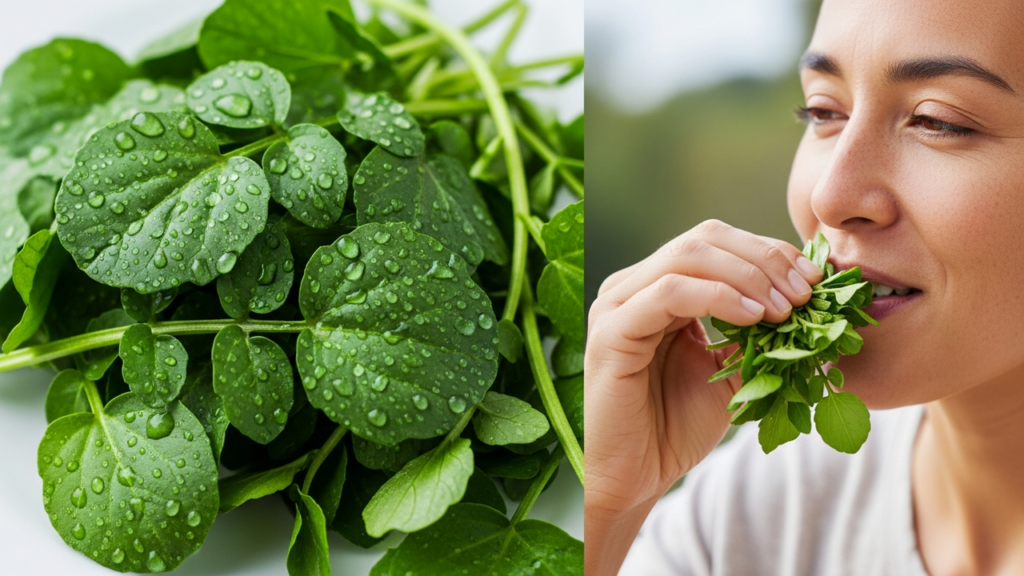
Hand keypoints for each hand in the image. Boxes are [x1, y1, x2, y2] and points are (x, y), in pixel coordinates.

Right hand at [583, 219, 822, 574]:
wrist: (637, 475)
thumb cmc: (676, 426)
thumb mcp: (730, 369)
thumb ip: (756, 332)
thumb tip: (814, 304)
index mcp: (655, 287)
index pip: (715, 242)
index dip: (768, 251)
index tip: (814, 280)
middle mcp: (631, 287)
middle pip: (704, 239)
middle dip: (764, 259)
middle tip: (805, 293)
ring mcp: (617, 305)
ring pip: (688, 257)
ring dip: (748, 277)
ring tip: (785, 309)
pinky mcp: (611, 333)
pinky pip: (669, 294)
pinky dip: (718, 298)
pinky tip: (752, 318)